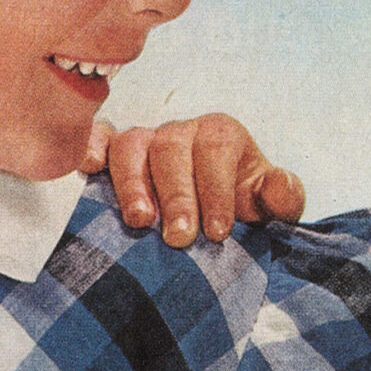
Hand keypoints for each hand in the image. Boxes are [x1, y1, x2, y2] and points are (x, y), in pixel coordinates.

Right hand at [81, 114, 305, 246]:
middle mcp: (180, 132)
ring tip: (139, 221)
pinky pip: (96, 138)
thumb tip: (280, 185)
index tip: (218, 233)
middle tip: (180, 238)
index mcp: (220, 134)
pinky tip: (88, 167)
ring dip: (132, 182)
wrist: (212, 217)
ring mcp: (144, 140)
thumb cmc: (240, 207)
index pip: (216, 150)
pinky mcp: (112, 152)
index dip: (216, 190)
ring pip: (131, 145)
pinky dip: (89, 146)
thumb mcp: (269, 205)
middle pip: (172, 148)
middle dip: (177, 195)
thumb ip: (282, 196)